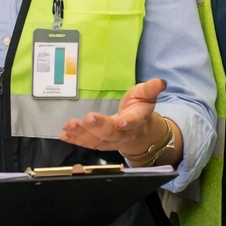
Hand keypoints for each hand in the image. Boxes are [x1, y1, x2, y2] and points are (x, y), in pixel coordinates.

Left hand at [60, 79, 180, 163]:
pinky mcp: (100, 143)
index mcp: (137, 120)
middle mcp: (124, 133)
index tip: (121, 122)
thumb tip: (161, 82)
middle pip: (112, 133)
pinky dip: (75, 139)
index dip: (128, 122)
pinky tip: (65, 134)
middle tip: (88, 119)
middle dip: (99, 127)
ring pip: (97, 141)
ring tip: (70, 126)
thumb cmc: (139, 109)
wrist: (139, 132)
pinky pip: (87, 143)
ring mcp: (111, 140)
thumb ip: (151, 89)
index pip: (134, 121)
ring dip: (82, 134)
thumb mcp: (146, 95)